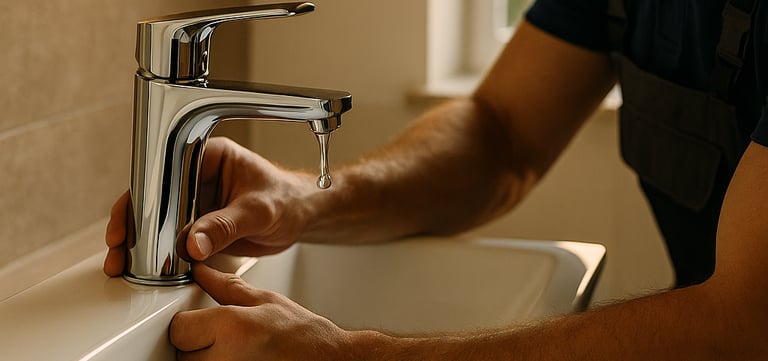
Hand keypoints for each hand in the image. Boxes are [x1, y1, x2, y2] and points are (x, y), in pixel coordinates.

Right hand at [104, 137, 316, 275]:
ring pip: (159, 222)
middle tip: (119, 251)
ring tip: (125, 265)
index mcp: (208, 156)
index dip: (143, 198)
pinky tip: (150, 270)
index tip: (130, 221)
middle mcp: (195, 177)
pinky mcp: (199, 225)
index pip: (165, 173)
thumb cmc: (288, 199)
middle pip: (154, 199)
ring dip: (143, 244)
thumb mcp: (259, 211)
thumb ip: (226, 226)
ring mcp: (195, 202)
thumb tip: (194, 243)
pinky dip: (161, 255)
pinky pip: (173, 240)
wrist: (302, 217)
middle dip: (134, 226)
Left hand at [170, 264, 351, 359]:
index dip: (190, 324)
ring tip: (234, 353)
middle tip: (226, 340)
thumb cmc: (304, 338)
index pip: (179, 329)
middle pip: (183, 354)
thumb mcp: (266, 301)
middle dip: (198, 345)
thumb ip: (226, 287)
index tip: (204, 323)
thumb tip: (202, 271)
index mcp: (231, 328)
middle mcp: (224, 360)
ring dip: (207, 360)